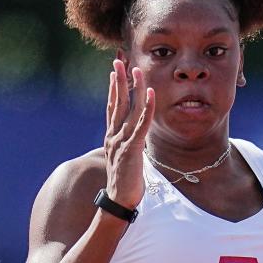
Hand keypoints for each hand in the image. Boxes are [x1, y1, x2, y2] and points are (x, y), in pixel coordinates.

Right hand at [103, 59, 154, 210]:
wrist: (119, 202)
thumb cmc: (125, 184)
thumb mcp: (125, 160)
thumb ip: (127, 145)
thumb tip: (134, 138)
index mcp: (111, 137)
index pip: (112, 107)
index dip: (113, 87)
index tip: (115, 70)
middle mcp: (113, 135)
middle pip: (116, 102)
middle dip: (118, 79)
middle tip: (119, 59)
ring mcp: (121, 141)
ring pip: (128, 109)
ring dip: (133, 87)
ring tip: (137, 69)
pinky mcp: (131, 149)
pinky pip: (141, 124)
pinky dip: (147, 108)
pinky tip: (151, 93)